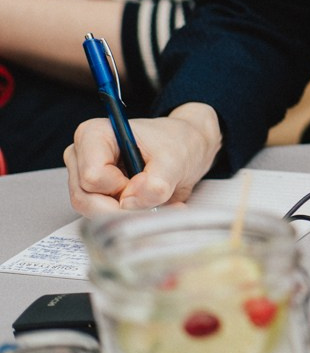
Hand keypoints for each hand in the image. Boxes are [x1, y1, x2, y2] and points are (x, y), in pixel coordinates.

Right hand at [65, 104, 220, 215]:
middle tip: (154, 198)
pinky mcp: (90, 193)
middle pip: (86, 199)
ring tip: (156, 201)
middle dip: (121, 207)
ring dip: (126, 214)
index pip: (93, 177)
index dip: (120, 187)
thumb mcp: (176, 160)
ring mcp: (81, 176)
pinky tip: (150, 207)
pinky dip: (126, 217)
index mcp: (93, 134)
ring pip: (91, 211)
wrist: (187, 148)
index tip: (145, 178)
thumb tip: (129, 203)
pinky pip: (99, 216)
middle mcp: (80, 156)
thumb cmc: (178, 144)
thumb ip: (156, 183)